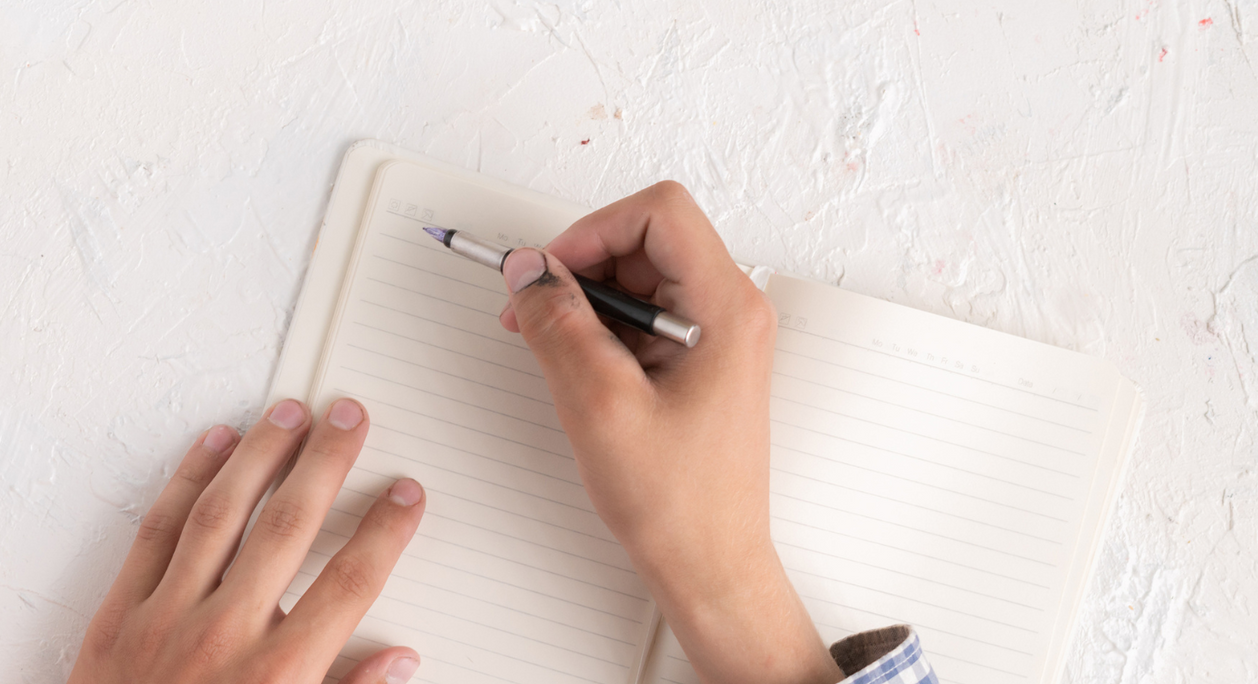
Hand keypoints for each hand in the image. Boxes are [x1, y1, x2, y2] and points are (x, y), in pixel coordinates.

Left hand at [69, 398, 427, 683]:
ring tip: (289, 413)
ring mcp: (167, 620)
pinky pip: (155, 532)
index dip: (386, 532)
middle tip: (351, 417)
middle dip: (326, 466)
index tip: (407, 494)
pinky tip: (213, 445)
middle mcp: (225, 638)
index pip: (349, 585)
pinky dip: (185, 481)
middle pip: (289, 529)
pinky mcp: (118, 615)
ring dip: (260, 456)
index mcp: (278, 678)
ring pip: (221, 515)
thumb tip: (399, 661)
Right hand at [499, 182, 840, 683]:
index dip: (593, 231)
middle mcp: (730, 311)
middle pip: (646, 240)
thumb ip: (558, 324)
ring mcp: (717, 336)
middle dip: (580, 267)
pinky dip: (602, 331)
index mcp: (725, 308)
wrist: (710, 564)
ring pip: (639, 278)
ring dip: (586, 302)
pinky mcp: (699, 361)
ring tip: (553, 352)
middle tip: (534, 312)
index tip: (549, 273)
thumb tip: (528, 271)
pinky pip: (644, 317)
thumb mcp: (598, 404)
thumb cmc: (678, 502)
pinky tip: (579, 373)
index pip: (659, 213)